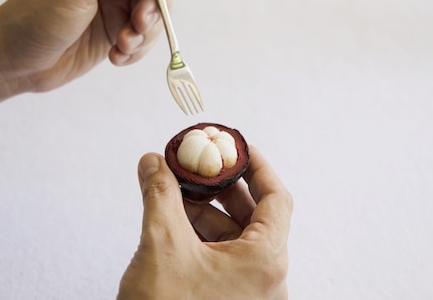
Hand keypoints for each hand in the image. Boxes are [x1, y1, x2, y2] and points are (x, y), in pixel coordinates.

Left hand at [0, 0, 174, 142]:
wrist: (15, 63)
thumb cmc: (34, 19)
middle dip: (154, 2)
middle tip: (138, 23)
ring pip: (155, 4)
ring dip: (146, 30)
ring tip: (122, 45)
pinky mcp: (118, 23)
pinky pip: (146, 31)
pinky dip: (137, 46)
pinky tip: (116, 54)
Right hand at [118, 146, 292, 299]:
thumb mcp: (162, 245)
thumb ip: (160, 196)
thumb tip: (154, 163)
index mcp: (265, 261)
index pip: (277, 199)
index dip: (258, 167)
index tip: (238, 147)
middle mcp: (265, 278)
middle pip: (255, 216)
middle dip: (223, 188)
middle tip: (200, 166)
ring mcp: (248, 293)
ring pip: (235, 238)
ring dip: (207, 211)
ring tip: (177, 192)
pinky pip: (223, 258)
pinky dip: (202, 236)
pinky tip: (175, 221)